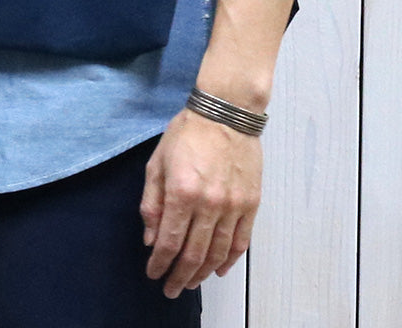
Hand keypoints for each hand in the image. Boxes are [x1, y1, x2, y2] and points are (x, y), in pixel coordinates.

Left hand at [140, 108, 261, 297]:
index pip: (169, 242)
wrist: (226, 112)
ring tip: (191, 282)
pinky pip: (240, 241)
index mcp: (181, 192)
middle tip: (171, 288)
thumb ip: (152, 202)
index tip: (153, 274)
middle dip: (179, 277)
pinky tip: (219, 269)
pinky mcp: (250, 203)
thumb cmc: (188, 132)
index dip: (159, 264)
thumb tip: (151, 237)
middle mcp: (208, 204)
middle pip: (193, 254)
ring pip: (217, 253)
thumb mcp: (157, 162)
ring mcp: (233, 206)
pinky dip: (229, 260)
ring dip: (202, 273)